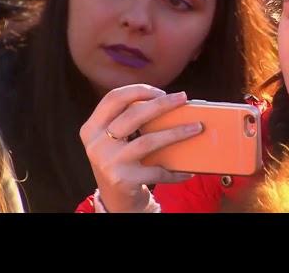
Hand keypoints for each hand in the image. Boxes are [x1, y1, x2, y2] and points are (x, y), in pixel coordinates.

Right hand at [80, 84, 202, 211]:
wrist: (114, 199)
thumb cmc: (121, 160)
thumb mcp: (114, 139)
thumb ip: (128, 120)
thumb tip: (170, 102)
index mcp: (92, 128)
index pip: (113, 98)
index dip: (138, 90)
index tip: (161, 91)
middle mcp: (96, 144)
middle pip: (133, 115)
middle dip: (162, 104)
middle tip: (183, 98)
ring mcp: (109, 163)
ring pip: (148, 141)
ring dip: (176, 133)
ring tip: (196, 127)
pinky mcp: (124, 180)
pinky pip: (157, 171)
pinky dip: (176, 171)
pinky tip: (189, 170)